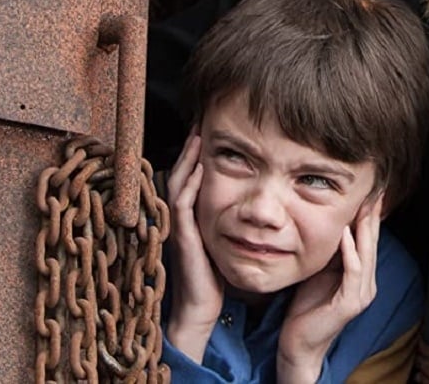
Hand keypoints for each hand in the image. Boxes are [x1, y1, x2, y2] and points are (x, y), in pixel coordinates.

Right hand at [166, 131, 224, 362]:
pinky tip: (200, 168)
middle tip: (201, 121)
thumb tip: (249, 201)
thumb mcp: (224, 239)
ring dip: (189, 158)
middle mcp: (182, 217)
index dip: (197, 152)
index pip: (191, 176)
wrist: (203, 307)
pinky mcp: (183, 238)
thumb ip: (228, 218)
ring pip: (179, 184)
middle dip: (191, 147)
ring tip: (198, 135)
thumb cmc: (216, 276)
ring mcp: (179, 226)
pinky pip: (182, 206)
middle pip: (182, 172)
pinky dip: (190, 185)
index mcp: (191, 216)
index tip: (209, 128)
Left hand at [277, 194, 383, 383]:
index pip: (368, 239)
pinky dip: (350, 250)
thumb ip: (330, 252)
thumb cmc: (306, 307)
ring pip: (367, 253)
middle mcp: (368, 284)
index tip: (369, 189)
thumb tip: (330, 223)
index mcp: (362, 276)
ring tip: (363, 203)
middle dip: (373, 214)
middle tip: (373, 188)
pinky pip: (354, 270)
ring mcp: (362, 294)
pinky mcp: (351, 303)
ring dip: (364, 227)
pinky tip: (345, 232)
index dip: (370, 214)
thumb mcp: (320, 271)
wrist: (298, 343)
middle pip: (372, 242)